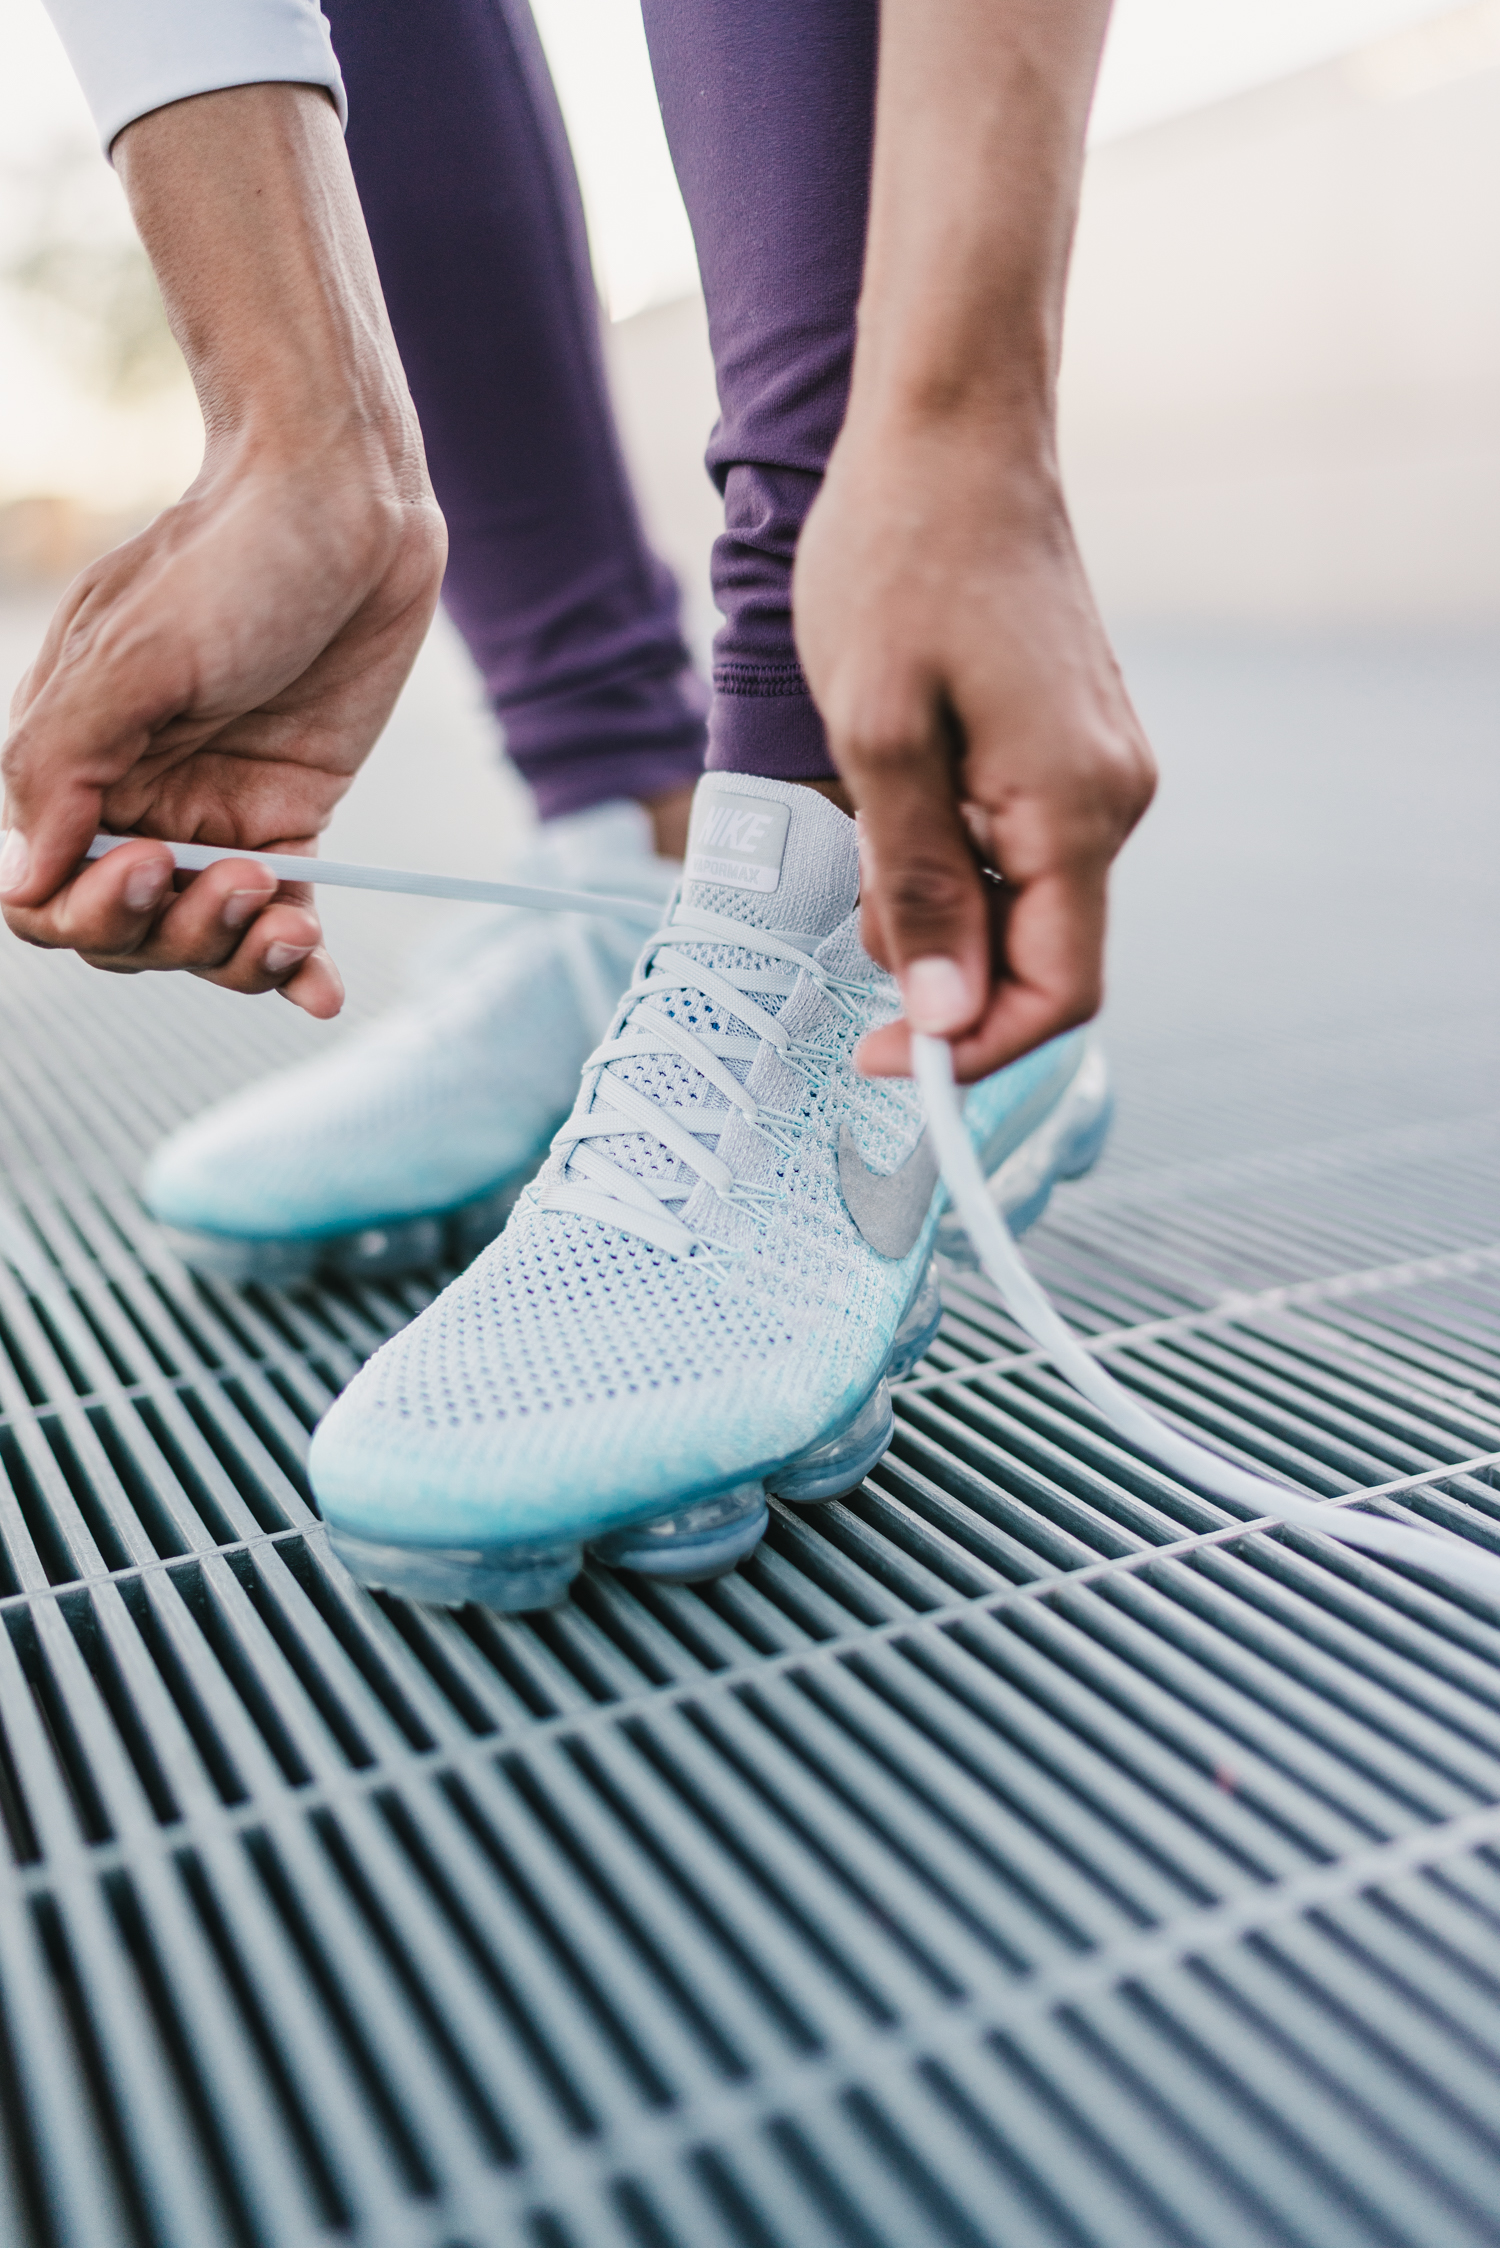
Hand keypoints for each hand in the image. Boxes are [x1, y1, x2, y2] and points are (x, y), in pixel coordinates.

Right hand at [0, 83, 445, 1017]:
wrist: (342, 502)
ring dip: (239, 954)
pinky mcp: (290, 815)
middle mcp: (135, 801)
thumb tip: (19, 884)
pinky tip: (322, 997)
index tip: (149, 865)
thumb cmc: (227, 559)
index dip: (88, 912)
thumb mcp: (133, 658)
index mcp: (72, 767)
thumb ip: (68, 770)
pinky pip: (283, 914)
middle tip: (241, 879)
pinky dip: (298, 967)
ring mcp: (214, 814)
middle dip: (175, 933)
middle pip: (126, 933)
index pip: (46, 894)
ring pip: (203, 938)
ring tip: (290, 920)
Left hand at [794, 414, 1154, 1080]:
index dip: (970, 1050)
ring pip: (1028, 900)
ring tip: (871, 817)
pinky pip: (1023, 843)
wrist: (951, 429)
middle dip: (945, 971)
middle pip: (1043, 955)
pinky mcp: (1074, 741)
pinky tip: (903, 795)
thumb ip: (916, 884)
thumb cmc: (897, 562)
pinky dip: (958, 858)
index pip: (1057, 993)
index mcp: (1075, 806)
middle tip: (851, 918)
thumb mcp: (875, 736)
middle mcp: (1113, 796)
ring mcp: (1102, 766)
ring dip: (943, 908)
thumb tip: (944, 1015)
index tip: (880, 1061)